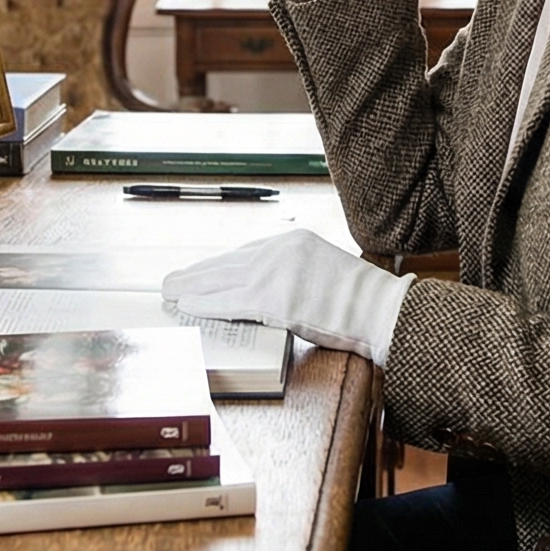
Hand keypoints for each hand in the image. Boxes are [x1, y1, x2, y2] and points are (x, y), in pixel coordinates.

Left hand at [162, 229, 414, 365]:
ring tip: (169, 293)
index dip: (219, 266)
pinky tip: (188, 307)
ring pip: (222, 281)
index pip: (246, 254)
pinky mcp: (274, 298)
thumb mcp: (324, 272)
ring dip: (191, 289)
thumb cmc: (359, 301)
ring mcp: (276, 273)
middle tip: (172, 280)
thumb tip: (267, 290)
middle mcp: (280, 250)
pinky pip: (230, 302)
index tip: (200, 272)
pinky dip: (205, 305)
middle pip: (228, 263)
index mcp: (293, 240)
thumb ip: (294, 273)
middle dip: (198, 274)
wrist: (380, 310)